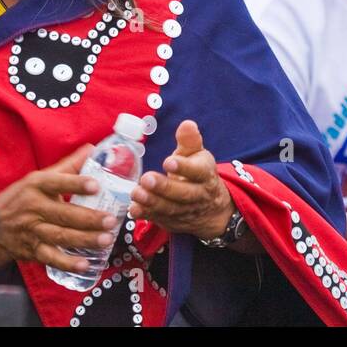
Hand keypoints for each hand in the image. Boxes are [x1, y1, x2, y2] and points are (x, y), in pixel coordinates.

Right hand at [0, 144, 119, 274]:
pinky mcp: (33, 251)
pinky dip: (68, 263)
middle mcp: (34, 208)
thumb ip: (68, 165)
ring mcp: (33, 231)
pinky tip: (85, 265)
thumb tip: (94, 148)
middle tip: (111, 220)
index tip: (96, 185)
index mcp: (37, 186)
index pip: (57, 183)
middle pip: (64, 214)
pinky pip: (52, 258)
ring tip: (106, 240)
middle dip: (89, 219)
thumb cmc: (21, 198)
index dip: (76, 184)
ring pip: (61, 236)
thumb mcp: (39, 178)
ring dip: (84, 240)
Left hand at [128, 119, 233, 239]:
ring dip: (152, 202)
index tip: (168, 161)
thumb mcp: (197, 156)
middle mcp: (198, 195)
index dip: (184, 167)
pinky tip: (134, 208)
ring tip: (136, 193)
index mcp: (205, 174)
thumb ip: (189, 141)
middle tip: (146, 179)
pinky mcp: (173, 222)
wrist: (211, 209)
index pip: (197, 171)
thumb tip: (187, 124)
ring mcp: (186, 211)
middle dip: (164, 187)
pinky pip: (160, 219)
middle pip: (183, 193)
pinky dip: (147, 215)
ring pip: (170, 208)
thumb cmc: (197, 174)